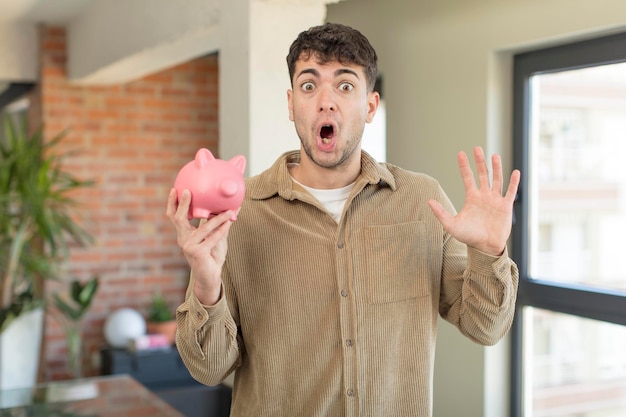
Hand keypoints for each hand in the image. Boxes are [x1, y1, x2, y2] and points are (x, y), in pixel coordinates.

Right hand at [166, 188, 232, 304]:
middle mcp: (183, 239)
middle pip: (179, 219)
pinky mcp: (197, 252)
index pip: (174, 217)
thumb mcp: (214, 237)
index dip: (173, 203)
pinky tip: (229, 224)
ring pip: (204, 227)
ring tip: (229, 211)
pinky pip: (212, 238)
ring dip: (218, 218)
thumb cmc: (212, 256)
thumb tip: (230, 209)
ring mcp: (189, 246)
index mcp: (184, 234)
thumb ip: (218, 225)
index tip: (175, 189)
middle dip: (183, 204)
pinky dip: (222, 230)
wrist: (210, 277)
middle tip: (188, 191)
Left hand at [428, 147, 519, 255]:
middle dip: (480, 162)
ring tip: (494, 155)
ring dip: (496, 168)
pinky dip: (513, 182)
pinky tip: (515, 172)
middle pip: (483, 174)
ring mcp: (495, 200)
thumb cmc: (468, 236)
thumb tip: (428, 201)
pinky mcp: (505, 207)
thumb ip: (440, 212)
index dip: (464, 165)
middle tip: (477, 148)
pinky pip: (510, 192)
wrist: (485, 247)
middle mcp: (484, 196)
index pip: (468, 177)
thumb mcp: (451, 225)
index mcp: (472, 198)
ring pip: (496, 180)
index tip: (461, 153)